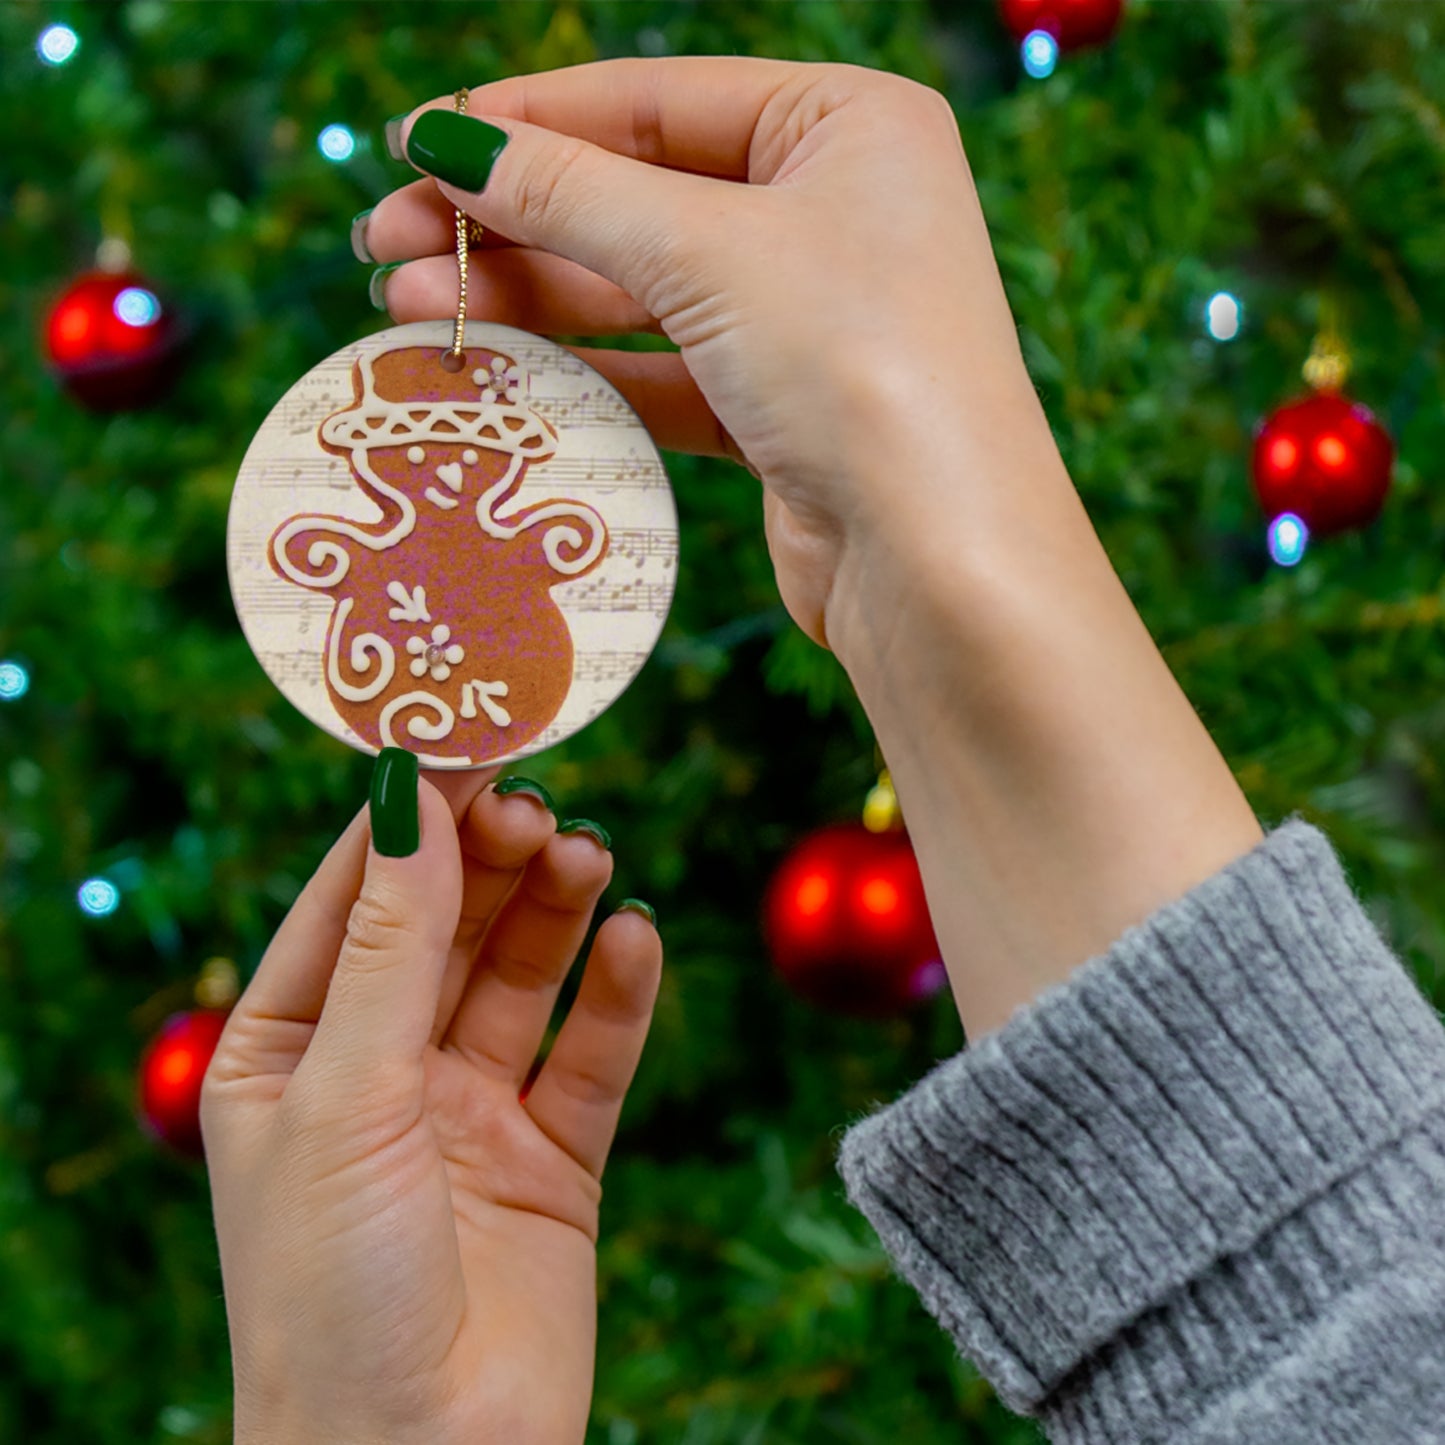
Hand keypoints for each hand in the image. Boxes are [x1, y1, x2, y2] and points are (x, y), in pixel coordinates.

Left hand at [201, 767, 660, 1444]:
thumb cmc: (332, 1292)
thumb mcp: (346, 1095)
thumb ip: (392, 944)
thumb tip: (412, 797)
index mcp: (289, 1051)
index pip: (353, 898)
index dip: (409, 817)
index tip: (468, 737)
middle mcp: (379, 1070)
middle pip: (446, 925)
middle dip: (490, 860)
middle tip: (538, 805)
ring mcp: (469, 1112)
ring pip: (521, 976)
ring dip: (555, 910)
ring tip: (587, 856)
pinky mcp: (552, 1159)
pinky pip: (591, 1054)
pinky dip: (617, 994)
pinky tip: (635, 940)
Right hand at [361, 57, 1052, 653]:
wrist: (939, 562)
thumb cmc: (857, 366)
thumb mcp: (706, 252)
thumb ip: (571, 193)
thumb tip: (448, 141)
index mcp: (846, 125)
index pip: (655, 100)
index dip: (526, 120)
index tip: (414, 143)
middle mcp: (834, 210)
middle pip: (637, 195)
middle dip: (508, 219)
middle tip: (385, 241)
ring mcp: (808, 315)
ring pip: (640, 289)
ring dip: (526, 297)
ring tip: (406, 307)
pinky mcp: (781, 409)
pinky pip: (662, 371)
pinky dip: (581, 371)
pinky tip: (493, 368)